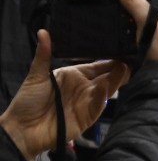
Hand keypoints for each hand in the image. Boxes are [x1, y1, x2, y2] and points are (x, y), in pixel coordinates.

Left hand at [0, 34, 129, 158]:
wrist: (23, 128)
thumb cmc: (29, 101)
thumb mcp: (36, 75)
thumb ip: (44, 55)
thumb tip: (43, 31)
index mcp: (73, 76)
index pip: (96, 66)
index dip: (108, 59)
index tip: (121, 49)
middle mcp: (83, 87)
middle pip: (106, 77)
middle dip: (118, 69)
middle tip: (130, 59)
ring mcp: (87, 102)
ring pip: (106, 89)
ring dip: (115, 80)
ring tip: (125, 69)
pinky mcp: (88, 116)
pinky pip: (97, 105)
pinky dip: (101, 96)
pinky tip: (104, 87)